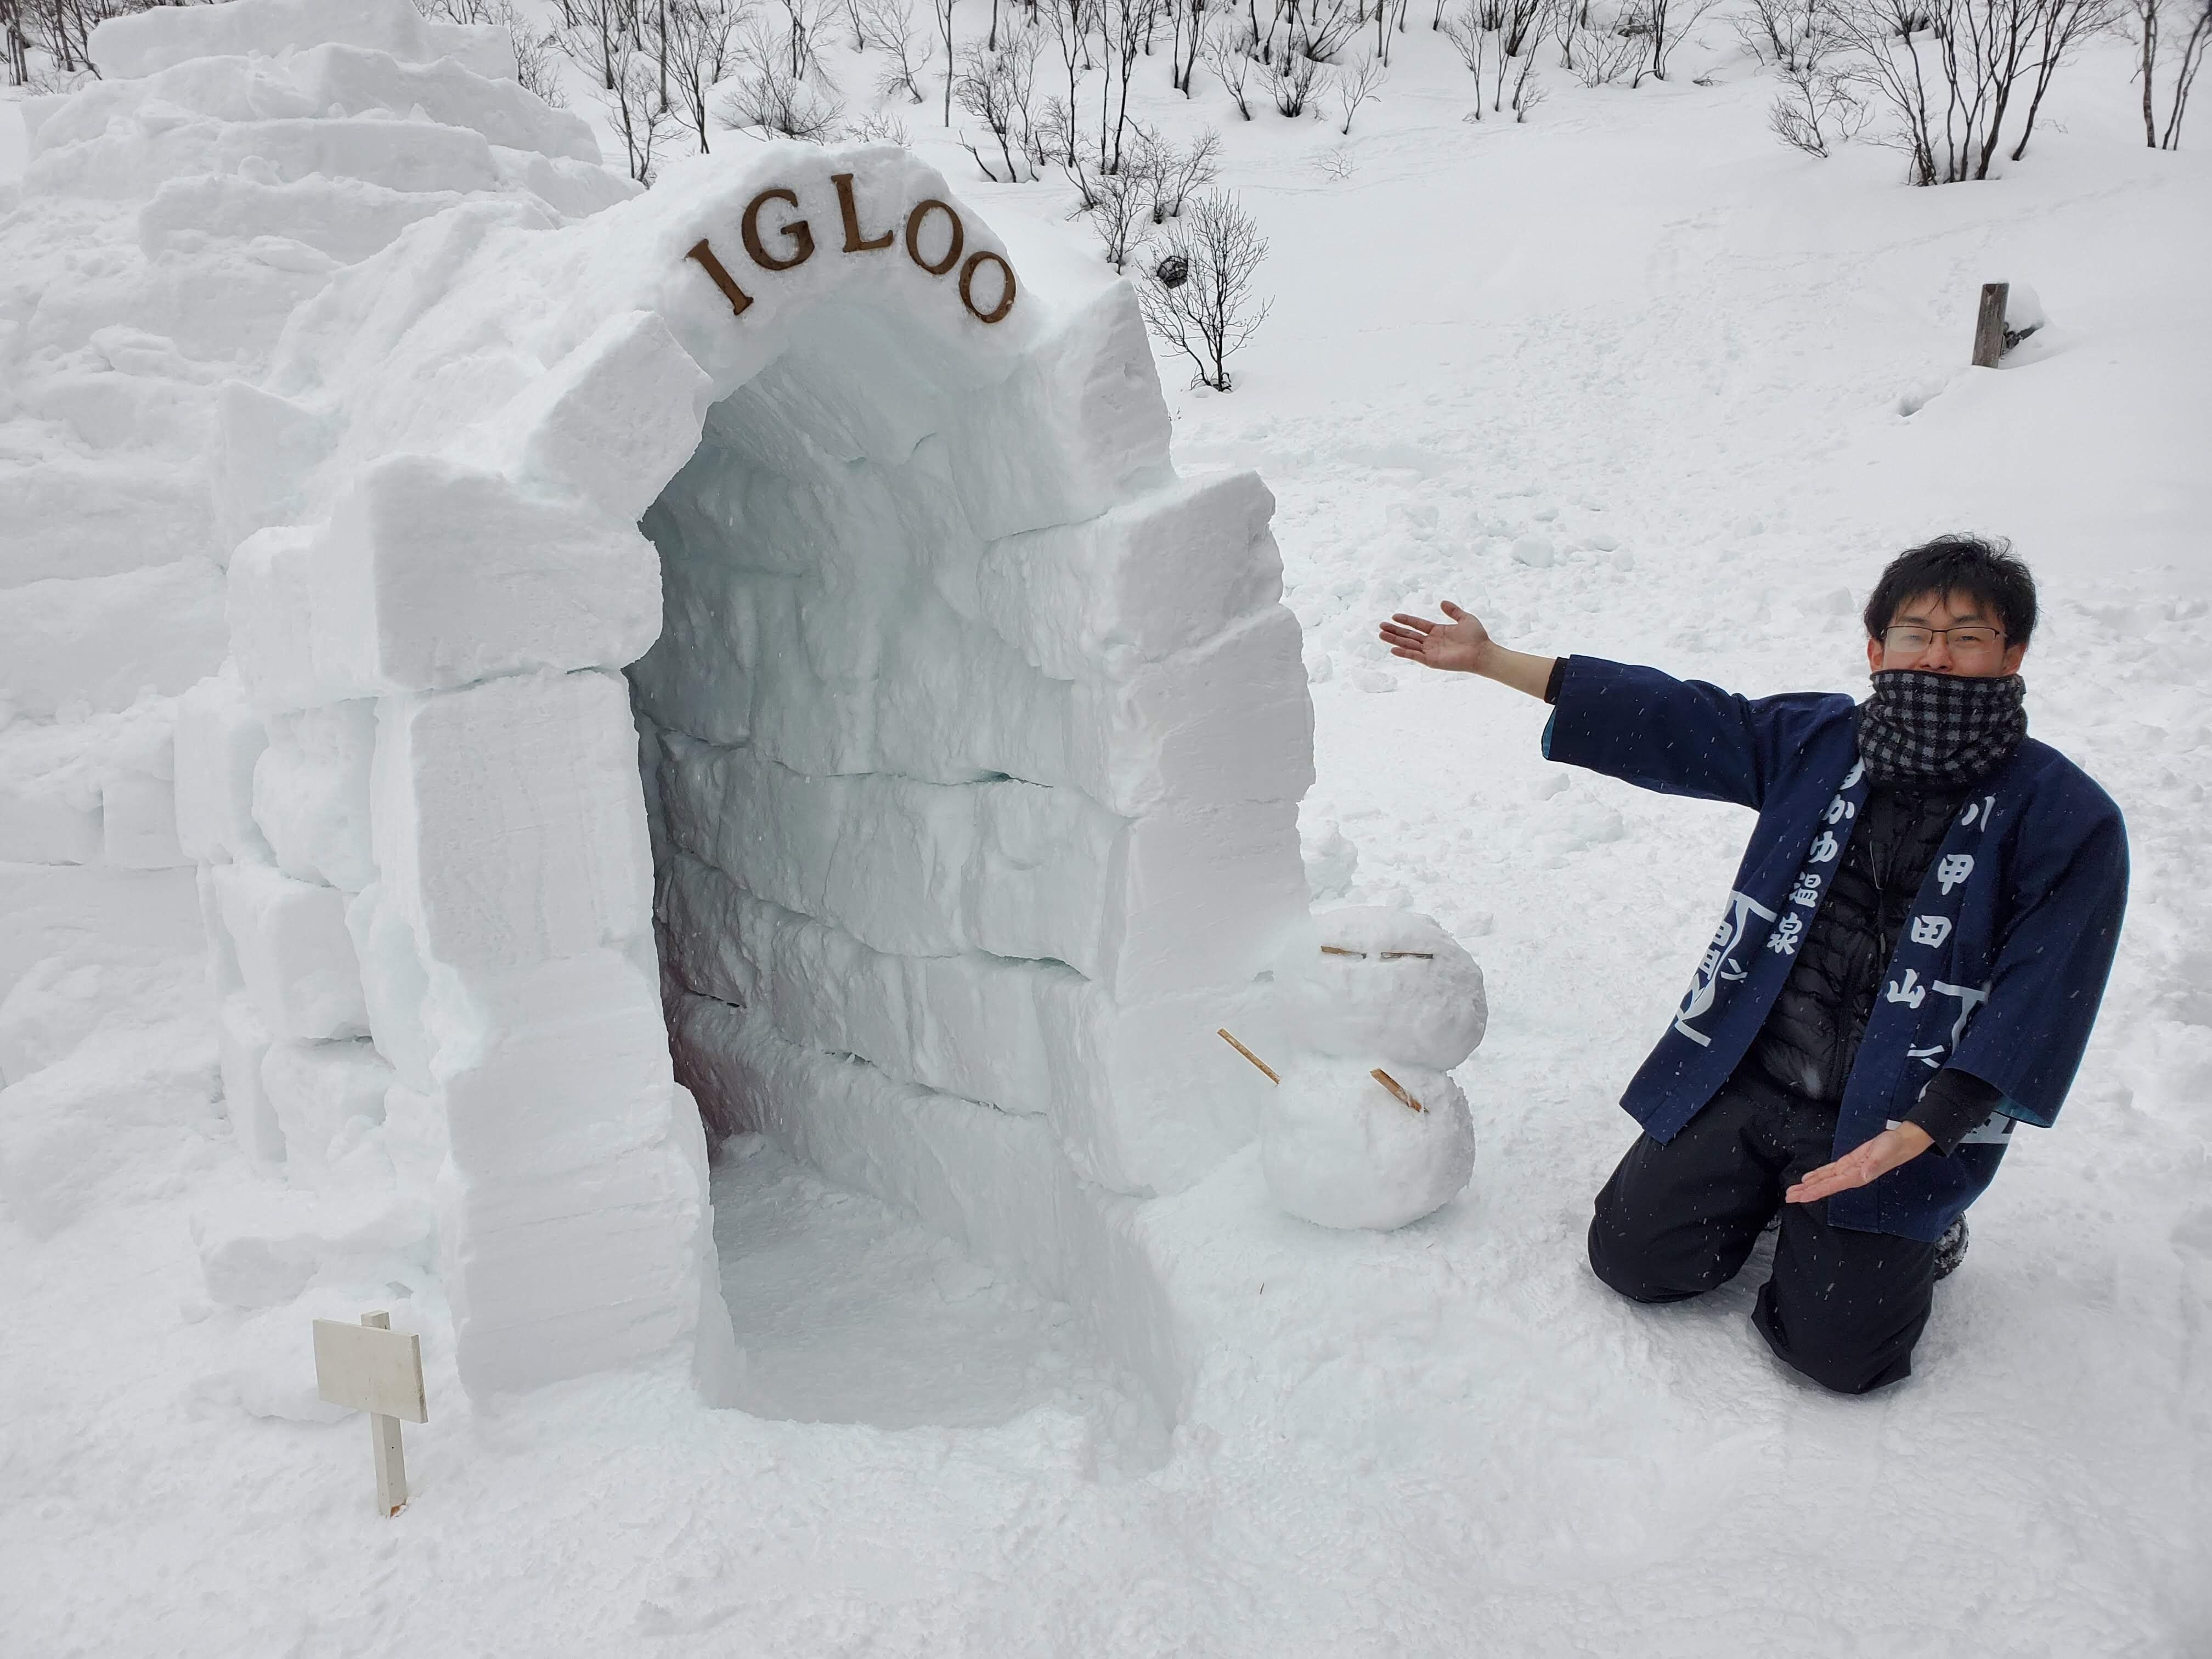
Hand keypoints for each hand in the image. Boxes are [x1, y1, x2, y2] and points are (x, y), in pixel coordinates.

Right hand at [1379, 601, 1490, 673]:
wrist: (1482, 652)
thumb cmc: (1477, 637)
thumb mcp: (1465, 618)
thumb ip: (1453, 611)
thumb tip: (1442, 602)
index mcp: (1437, 631)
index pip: (1417, 625)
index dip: (1405, 620)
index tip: (1394, 616)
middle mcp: (1431, 642)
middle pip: (1409, 634)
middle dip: (1394, 630)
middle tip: (1380, 626)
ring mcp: (1430, 652)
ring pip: (1408, 644)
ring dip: (1394, 640)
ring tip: (1381, 635)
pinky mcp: (1432, 661)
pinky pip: (1415, 656)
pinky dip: (1404, 653)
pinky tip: (1393, 649)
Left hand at [1785, 1123, 1932, 1205]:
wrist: (1901, 1142)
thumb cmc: (1893, 1148)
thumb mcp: (1882, 1154)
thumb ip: (1873, 1165)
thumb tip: (1863, 1175)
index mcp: (1856, 1177)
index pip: (1831, 1186)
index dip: (1815, 1191)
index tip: (1801, 1197)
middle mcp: (1849, 1176)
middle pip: (1823, 1186)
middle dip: (1806, 1192)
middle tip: (1788, 1198)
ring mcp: (1848, 1170)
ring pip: (1824, 1180)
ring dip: (1808, 1185)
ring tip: (1793, 1191)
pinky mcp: (1848, 1163)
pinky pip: (1829, 1171)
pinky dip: (1818, 1175)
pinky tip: (1808, 1179)